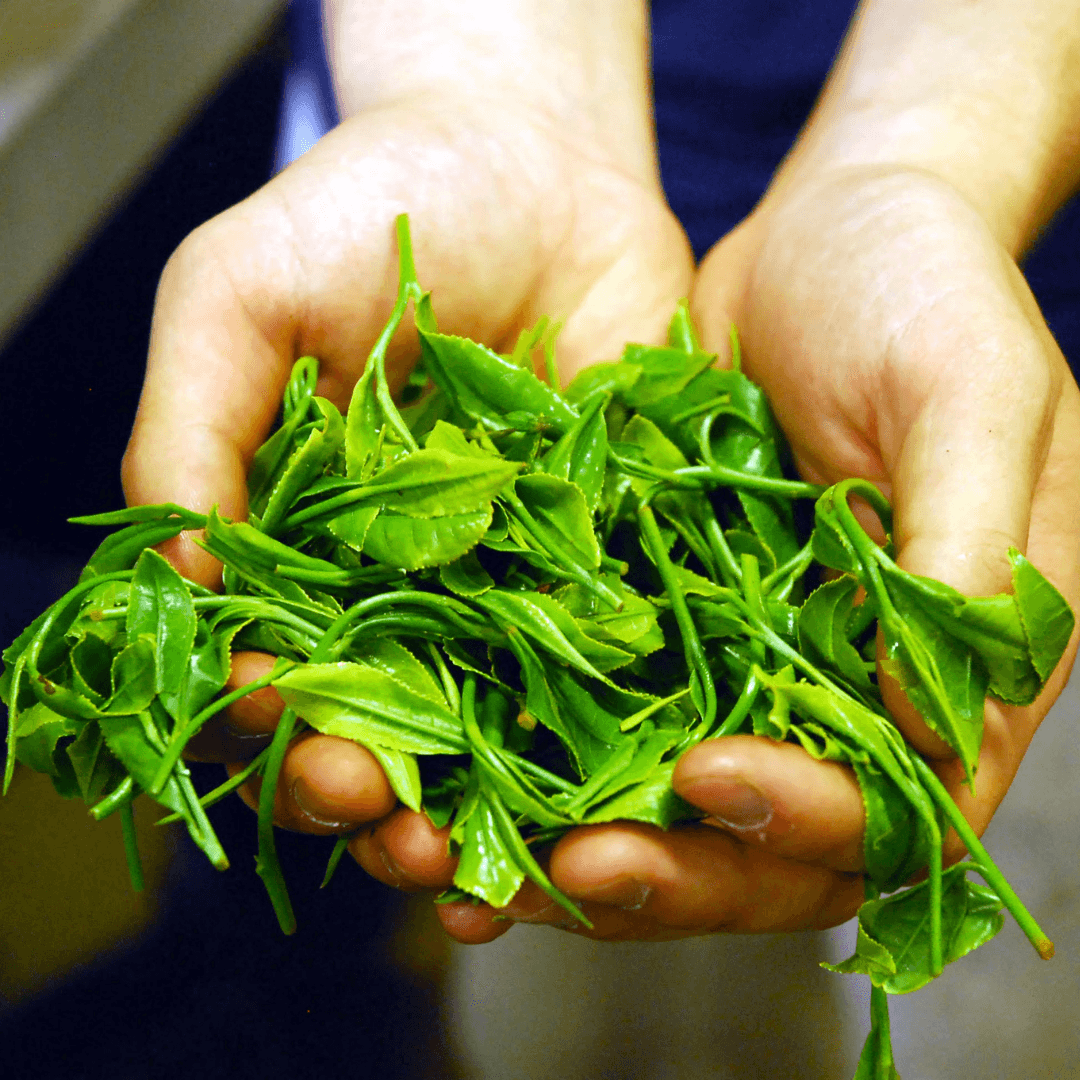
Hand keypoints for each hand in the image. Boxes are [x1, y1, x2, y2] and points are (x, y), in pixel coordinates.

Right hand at [122, 3, 694, 894]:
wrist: (530, 160)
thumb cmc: (364, 208)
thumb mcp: (239, 293)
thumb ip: (190, 430)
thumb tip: (173, 578)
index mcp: (302, 547)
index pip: (275, 677)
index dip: (283, 737)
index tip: (312, 760)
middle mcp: (407, 586)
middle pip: (389, 728)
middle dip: (391, 802)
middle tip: (408, 838)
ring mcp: (516, 583)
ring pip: (502, 729)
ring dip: (501, 810)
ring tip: (505, 866)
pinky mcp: (616, 560)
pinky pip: (616, 669)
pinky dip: (616, 744)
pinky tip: (617, 806)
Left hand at [419, 164, 1079, 945]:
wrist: (831, 231)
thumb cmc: (927, 291)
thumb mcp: (970, 398)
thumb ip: (967, 557)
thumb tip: (931, 729)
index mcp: (948, 663)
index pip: (896, 806)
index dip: (808, 823)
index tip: (705, 778)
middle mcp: (849, 688)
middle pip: (769, 846)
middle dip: (675, 869)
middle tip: (569, 870)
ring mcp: (747, 662)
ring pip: (669, 805)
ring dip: (582, 847)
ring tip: (474, 862)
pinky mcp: (663, 621)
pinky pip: (599, 714)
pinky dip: (535, 759)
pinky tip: (454, 784)